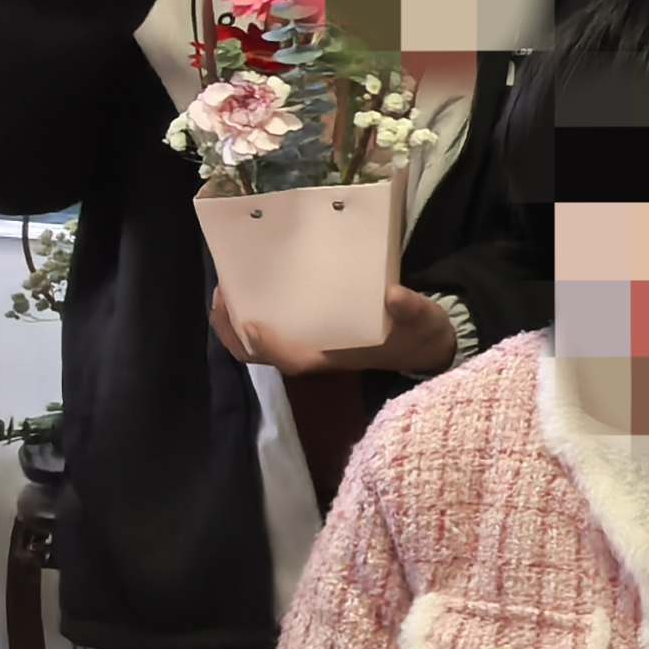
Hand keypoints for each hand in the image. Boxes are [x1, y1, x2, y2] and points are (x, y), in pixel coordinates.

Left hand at [210, 281, 460, 375]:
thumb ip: (411, 309)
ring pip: (260, 346)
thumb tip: (393, 295)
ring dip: (236, 325)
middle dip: (235, 332)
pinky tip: (251, 290)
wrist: (426, 345)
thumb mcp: (423, 321)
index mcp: (334, 357)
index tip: (250, 321)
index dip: (267, 345)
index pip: (292, 358)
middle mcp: (314, 355)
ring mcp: (309, 347)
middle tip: (222, 295)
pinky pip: (270, 332)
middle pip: (262, 355)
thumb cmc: (419, 334)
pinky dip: (252, 317)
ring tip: (226, 290)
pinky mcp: (310, 336)